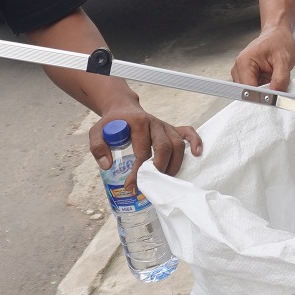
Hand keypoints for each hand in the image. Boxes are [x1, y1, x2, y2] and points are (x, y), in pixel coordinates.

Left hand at [87, 104, 202, 175]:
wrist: (122, 108)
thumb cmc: (111, 123)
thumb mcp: (97, 131)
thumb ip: (98, 147)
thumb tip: (108, 165)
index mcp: (137, 123)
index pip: (142, 151)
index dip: (139, 171)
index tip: (132, 185)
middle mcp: (154, 123)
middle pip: (164, 148)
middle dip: (159, 169)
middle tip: (151, 185)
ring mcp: (164, 125)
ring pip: (177, 144)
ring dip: (174, 164)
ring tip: (166, 179)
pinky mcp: (171, 127)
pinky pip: (187, 132)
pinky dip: (195, 141)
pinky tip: (197, 154)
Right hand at [232, 26, 294, 92]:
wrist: (278, 35)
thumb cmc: (279, 41)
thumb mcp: (284, 59)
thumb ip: (280, 79)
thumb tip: (276, 95)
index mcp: (244, 62)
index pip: (247, 88)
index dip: (260, 96)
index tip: (272, 99)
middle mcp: (239, 68)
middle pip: (247, 93)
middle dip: (263, 95)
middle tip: (277, 89)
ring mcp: (242, 74)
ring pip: (251, 93)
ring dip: (264, 92)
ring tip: (274, 80)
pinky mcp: (249, 77)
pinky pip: (255, 90)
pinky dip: (265, 89)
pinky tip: (272, 81)